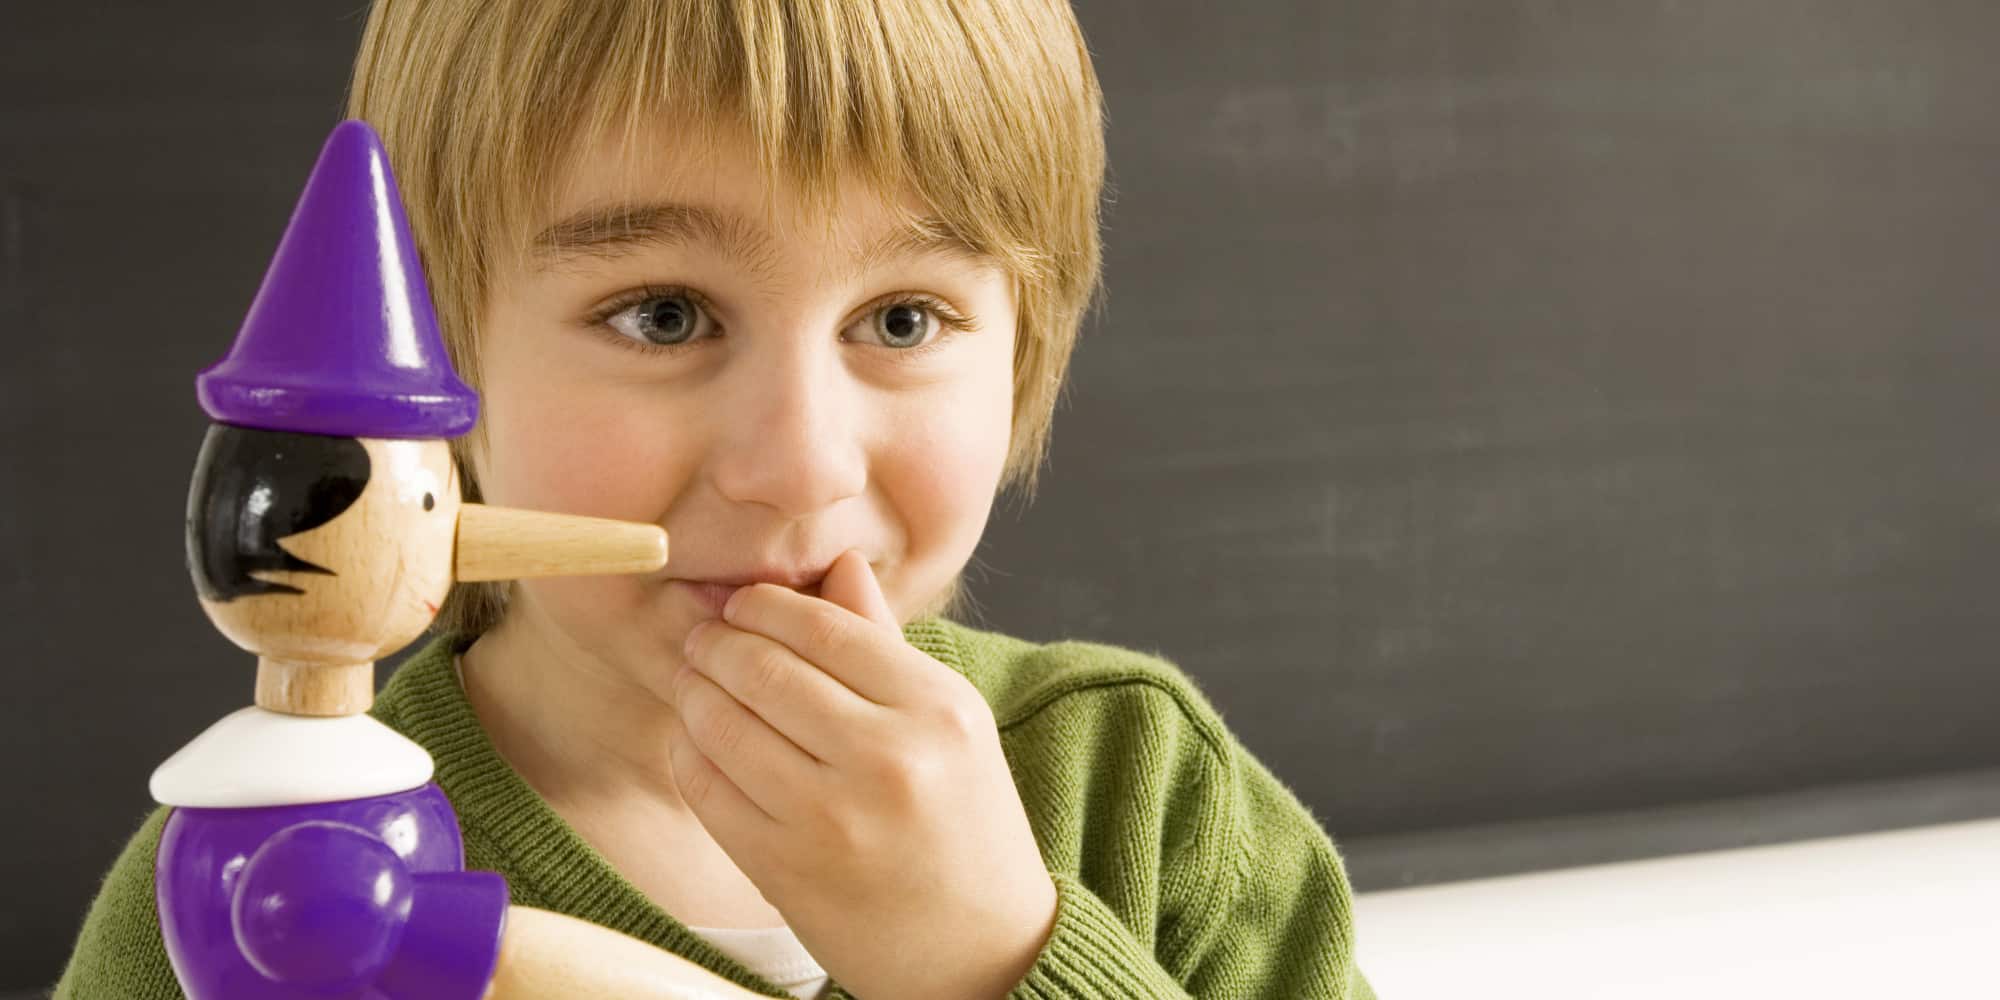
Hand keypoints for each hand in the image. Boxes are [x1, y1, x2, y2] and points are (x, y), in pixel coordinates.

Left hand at [669, 550, 1056, 999]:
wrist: (983, 951)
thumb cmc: (966, 825)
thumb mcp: (951, 727)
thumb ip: (886, 644)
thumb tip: (838, 562)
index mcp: (937, 710)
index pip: (824, 627)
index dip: (765, 606)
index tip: (742, 603)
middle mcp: (888, 759)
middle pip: (765, 668)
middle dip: (717, 643)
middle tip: (703, 638)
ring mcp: (832, 818)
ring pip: (724, 724)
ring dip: (693, 693)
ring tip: (693, 682)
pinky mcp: (785, 867)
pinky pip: (708, 789)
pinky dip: (688, 753)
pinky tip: (694, 740)